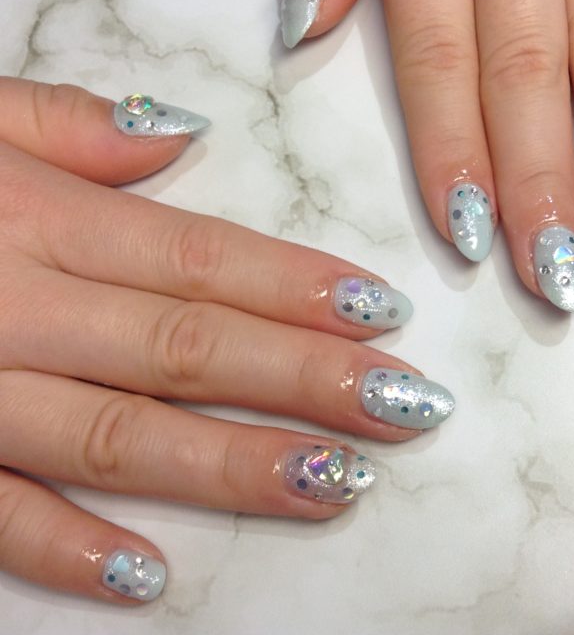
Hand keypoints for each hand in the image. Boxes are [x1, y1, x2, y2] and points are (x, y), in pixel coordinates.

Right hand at [0, 78, 453, 603]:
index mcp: (40, 218)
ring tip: (339, 483)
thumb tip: (178, 132)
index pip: (203, 258)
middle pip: (191, 347)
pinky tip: (154, 576)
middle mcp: (17, 307)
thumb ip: (67, 123)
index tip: (386, 313)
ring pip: (121, 436)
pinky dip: (67, 548)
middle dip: (308, 380)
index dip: (300, 287)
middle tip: (408, 406)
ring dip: (235, 465)